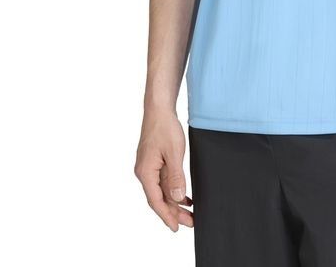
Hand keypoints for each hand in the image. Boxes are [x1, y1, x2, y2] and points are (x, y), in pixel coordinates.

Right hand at [134, 109, 193, 230]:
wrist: (159, 109)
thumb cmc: (164, 127)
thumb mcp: (173, 153)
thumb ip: (175, 177)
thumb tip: (177, 198)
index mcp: (145, 172)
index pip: (155, 200)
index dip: (167, 216)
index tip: (176, 228)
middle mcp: (144, 172)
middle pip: (159, 198)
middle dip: (174, 212)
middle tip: (191, 222)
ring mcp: (149, 167)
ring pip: (162, 191)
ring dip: (175, 202)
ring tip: (190, 213)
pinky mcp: (154, 162)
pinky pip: (163, 181)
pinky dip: (173, 190)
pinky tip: (185, 196)